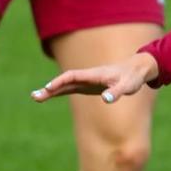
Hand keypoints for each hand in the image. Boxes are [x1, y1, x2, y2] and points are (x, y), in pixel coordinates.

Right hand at [33, 51, 160, 104]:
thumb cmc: (132, 78)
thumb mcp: (127, 86)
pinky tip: (49, 95)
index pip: (72, 77)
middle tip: (34, 97)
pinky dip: (59, 92)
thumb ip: (116, 93)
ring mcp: (87, 81)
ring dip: (51, 91)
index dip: (60, 82)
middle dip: (50, 88)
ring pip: (65, 85)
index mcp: (94, 74)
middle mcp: (87, 76)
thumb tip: (105, 100)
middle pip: (64, 81)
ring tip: (36, 98)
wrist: (136, 70)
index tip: (49, 88)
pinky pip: (70, 88)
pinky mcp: (88, 86)